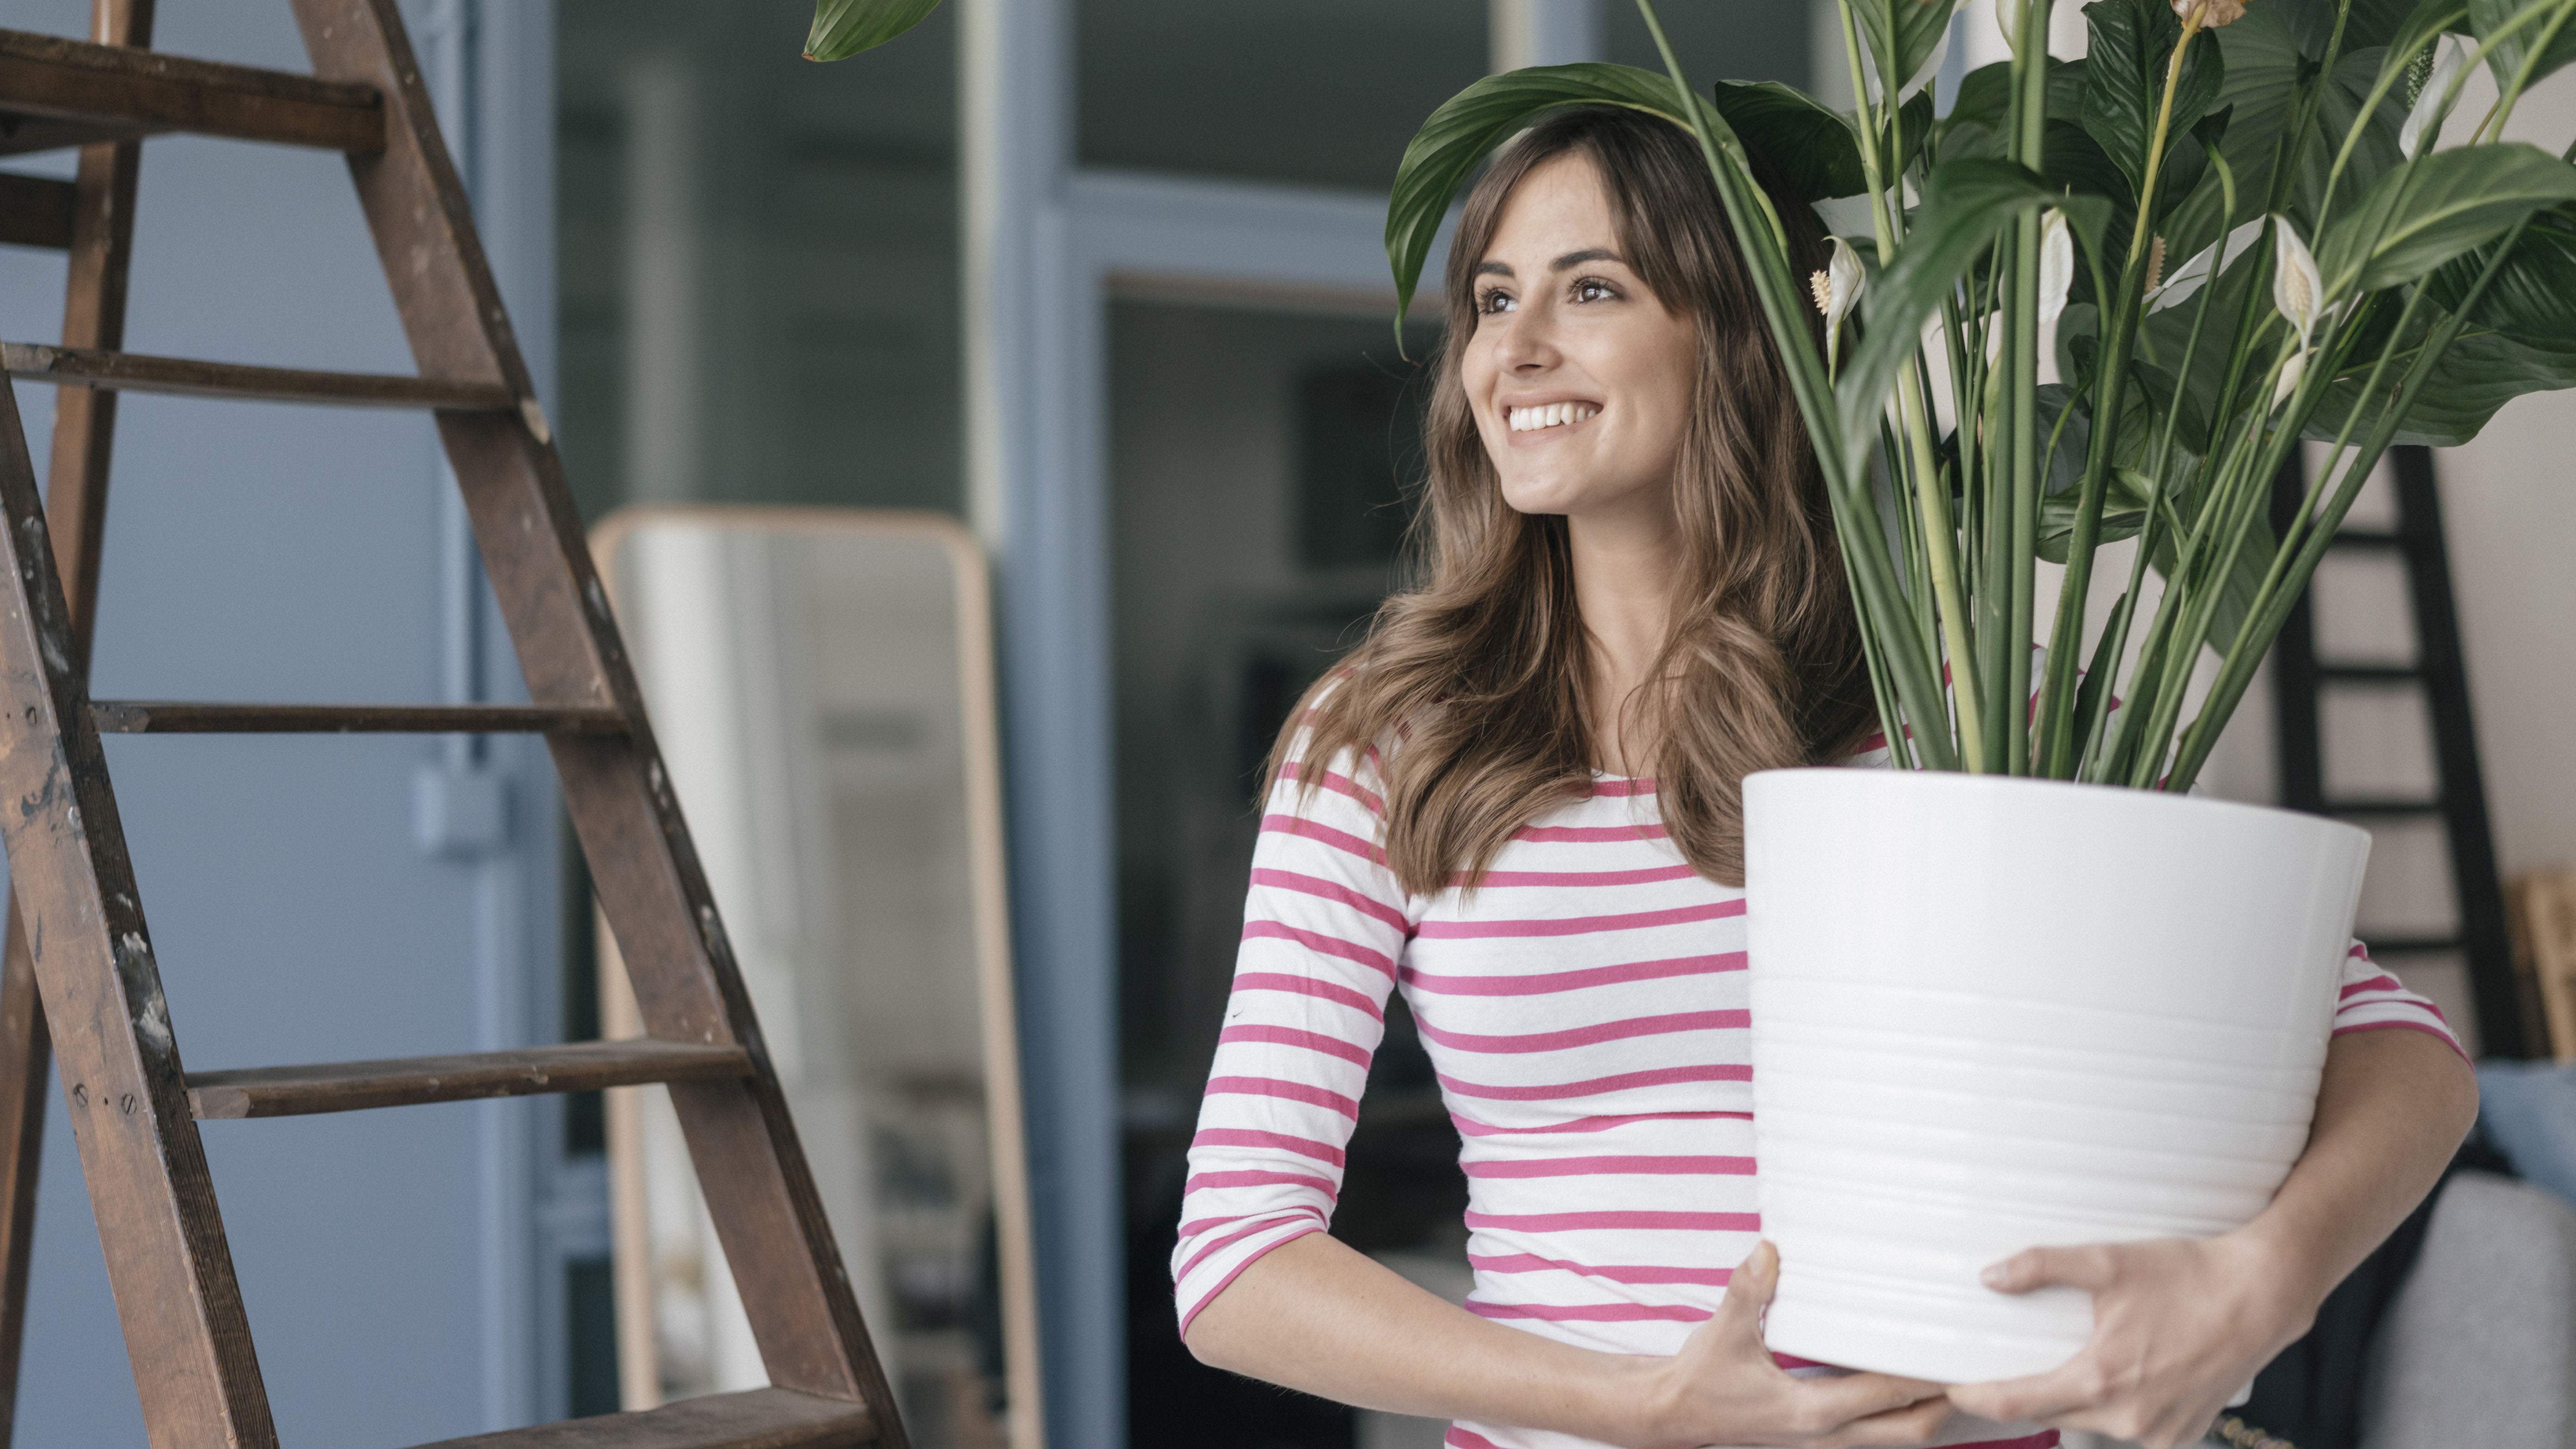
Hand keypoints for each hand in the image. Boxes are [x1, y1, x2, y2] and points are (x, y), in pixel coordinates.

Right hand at [1630, 1242, 1953, 1448]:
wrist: (1676, 1414)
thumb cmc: (1701, 1376)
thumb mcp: (1722, 1332)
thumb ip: (1747, 1291)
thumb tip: (1769, 1250)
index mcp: (1812, 1411)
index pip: (1889, 1393)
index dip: (1930, 1375)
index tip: (1965, 1351)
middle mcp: (1830, 1435)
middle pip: (1914, 1430)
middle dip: (1953, 1404)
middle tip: (1985, 1366)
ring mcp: (1829, 1441)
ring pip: (1902, 1437)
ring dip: (1935, 1412)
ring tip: (1967, 1377)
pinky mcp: (1824, 1436)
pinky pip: (1881, 1431)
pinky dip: (1906, 1412)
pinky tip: (1918, 1387)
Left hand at [1946, 1235, 2312, 1448]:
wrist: (2261, 1297)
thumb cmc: (2184, 1275)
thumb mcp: (2107, 1262)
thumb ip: (2041, 1267)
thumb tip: (1988, 1277)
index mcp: (2101, 1380)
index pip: (2017, 1404)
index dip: (1977, 1398)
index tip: (1951, 1389)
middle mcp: (2127, 1418)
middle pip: (2053, 1416)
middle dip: (2024, 1398)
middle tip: (1998, 1372)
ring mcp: (2158, 1432)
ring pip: (2091, 1424)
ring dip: (2073, 1403)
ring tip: (2063, 1369)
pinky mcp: (2182, 1435)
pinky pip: (2130, 1428)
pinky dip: (2114, 1410)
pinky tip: (2117, 1380)